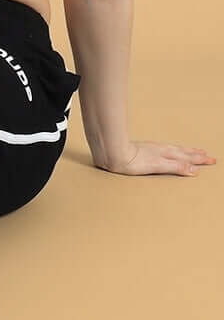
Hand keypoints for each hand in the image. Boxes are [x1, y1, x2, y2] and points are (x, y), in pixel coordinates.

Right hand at [95, 140, 216, 175]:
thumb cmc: (114, 151)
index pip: (174, 149)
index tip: (200, 152)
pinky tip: (194, 171)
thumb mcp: (124, 150)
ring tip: (209, 161)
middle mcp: (157, 151)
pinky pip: (174, 166)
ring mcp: (157, 157)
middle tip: (211, 158)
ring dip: (195, 159)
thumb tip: (131, 154)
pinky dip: (184, 168)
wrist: (108, 152)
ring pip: (181, 157)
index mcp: (152, 148)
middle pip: (182, 152)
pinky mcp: (155, 164)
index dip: (187, 150)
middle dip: (197, 155)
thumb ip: (132, 151)